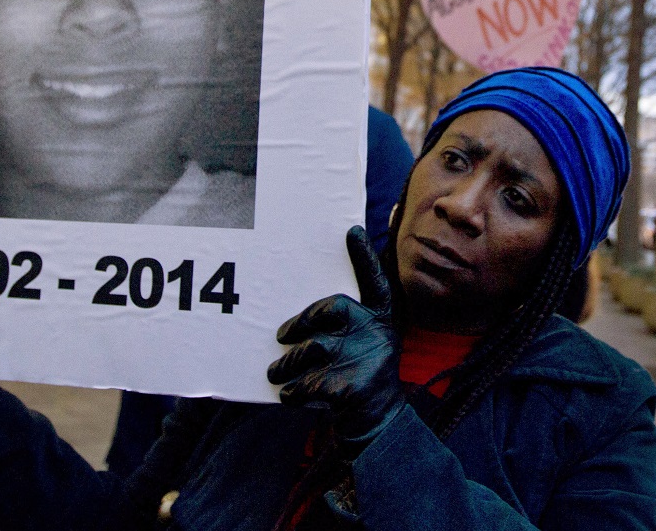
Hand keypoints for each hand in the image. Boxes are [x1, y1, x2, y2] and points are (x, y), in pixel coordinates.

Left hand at [268, 227, 401, 451]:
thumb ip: (344, 326)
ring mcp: (366, 361)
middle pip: (333, 309)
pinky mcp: (351, 389)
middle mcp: (377, 335)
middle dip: (301, 321)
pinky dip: (292, 392)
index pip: (375, 282)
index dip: (364, 257)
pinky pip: (307, 383)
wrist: (377, 425)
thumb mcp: (363, 345)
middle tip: (281, 335)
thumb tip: (300, 316)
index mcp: (380, 321)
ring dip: (287, 365)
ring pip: (312, 349)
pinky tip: (288, 396)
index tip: (352, 230)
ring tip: (275, 373)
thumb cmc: (359, 376)